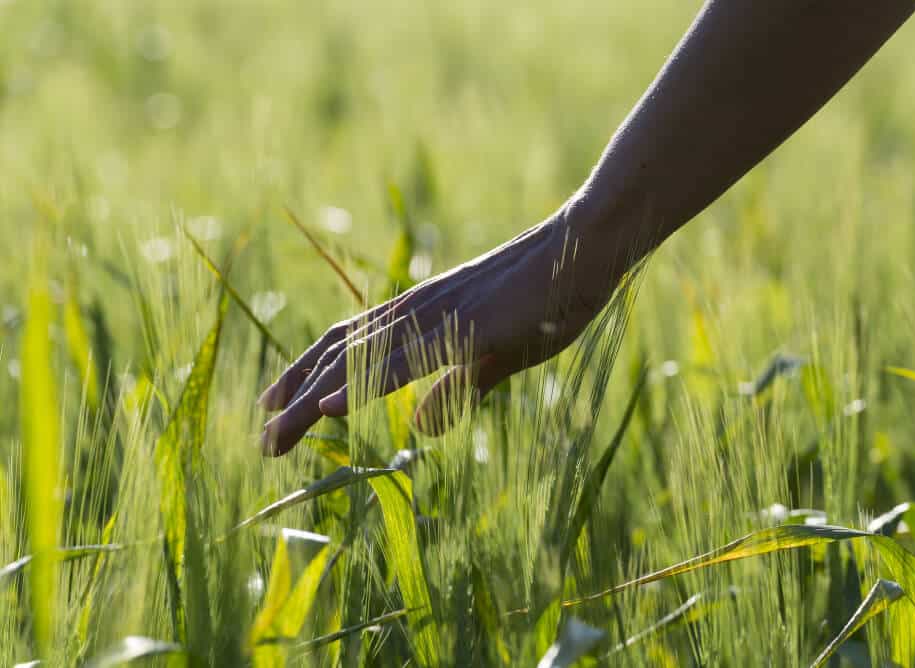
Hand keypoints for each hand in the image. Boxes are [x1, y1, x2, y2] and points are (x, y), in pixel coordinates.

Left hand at [258, 209, 615, 455]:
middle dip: (295, 398)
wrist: (586, 250)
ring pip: (359, 361)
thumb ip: (457, 388)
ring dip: (311, 398)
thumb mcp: (496, 356)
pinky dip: (362, 383)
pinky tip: (330, 408)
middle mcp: (416, 310)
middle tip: (262, 441)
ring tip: (275, 434)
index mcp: (422, 314)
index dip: (307, 374)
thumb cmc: (547, 299)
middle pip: (339, 355)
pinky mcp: (464, 326)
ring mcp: (437, 315)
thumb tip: (422, 428)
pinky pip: (405, 360)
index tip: (274, 406)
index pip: (348, 344)